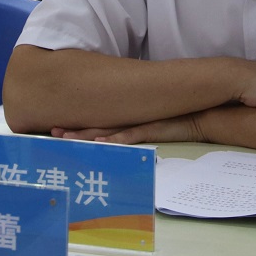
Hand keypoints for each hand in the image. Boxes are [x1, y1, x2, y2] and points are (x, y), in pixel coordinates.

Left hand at [53, 112, 204, 144]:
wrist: (203, 114)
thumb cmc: (178, 120)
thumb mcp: (153, 122)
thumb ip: (136, 125)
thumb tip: (117, 131)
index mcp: (128, 117)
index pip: (98, 121)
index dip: (78, 124)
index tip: (57, 126)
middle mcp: (130, 119)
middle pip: (97, 125)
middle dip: (74, 129)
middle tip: (53, 130)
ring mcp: (140, 123)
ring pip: (108, 130)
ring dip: (86, 134)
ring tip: (66, 137)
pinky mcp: (152, 129)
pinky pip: (131, 135)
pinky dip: (115, 139)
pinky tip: (101, 142)